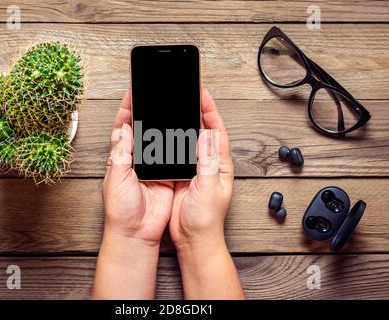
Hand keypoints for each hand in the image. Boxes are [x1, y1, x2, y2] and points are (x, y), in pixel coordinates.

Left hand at [102, 90, 173, 244]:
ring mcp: (152, 167)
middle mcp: (136, 160)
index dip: (126, 110)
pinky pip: (172, 156)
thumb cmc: (120, 210)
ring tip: (168, 109)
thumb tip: (122, 129)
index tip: (133, 93)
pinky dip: (176, 145)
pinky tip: (180, 133)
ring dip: (162, 126)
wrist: (137, 232)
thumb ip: (120, 153)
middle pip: (141, 130)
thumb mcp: (116, 178)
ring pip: (158, 140)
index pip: (122, 127)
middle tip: (153, 95)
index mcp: (119, 158)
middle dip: (146, 113)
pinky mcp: (167, 175)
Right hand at [170, 89, 233, 248]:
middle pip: (206, 132)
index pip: (217, 133)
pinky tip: (167, 134)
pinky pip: (179, 153)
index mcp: (220, 166)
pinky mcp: (182, 176)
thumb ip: (207, 163)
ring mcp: (195, 170)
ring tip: (179, 108)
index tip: (203, 95)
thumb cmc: (205, 220)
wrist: (193, 239)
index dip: (211, 113)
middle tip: (191, 95)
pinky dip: (174, 141)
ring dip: (187, 125)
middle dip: (200, 113)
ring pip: (191, 141)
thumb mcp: (208, 189)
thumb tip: (207, 136)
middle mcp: (209, 165)